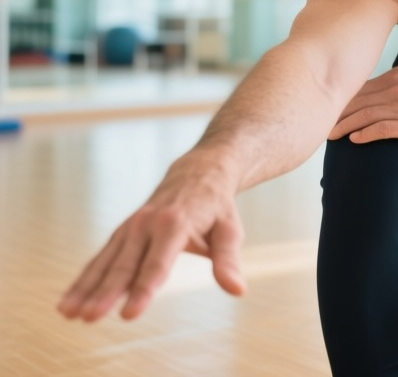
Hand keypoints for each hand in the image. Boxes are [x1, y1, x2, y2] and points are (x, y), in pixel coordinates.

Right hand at [57, 159, 245, 321]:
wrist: (199, 172)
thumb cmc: (217, 207)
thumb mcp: (229, 230)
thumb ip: (228, 260)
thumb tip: (238, 290)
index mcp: (175, 224)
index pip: (157, 264)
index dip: (143, 290)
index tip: (128, 314)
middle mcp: (147, 223)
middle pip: (125, 265)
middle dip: (106, 293)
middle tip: (88, 317)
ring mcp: (131, 226)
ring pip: (106, 261)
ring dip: (86, 287)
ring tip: (68, 313)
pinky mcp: (122, 232)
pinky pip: (101, 258)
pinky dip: (85, 278)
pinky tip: (69, 301)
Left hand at [329, 66, 397, 144]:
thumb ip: (395, 84)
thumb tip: (375, 93)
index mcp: (396, 77)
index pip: (361, 88)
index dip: (342, 100)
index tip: (328, 109)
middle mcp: (396, 89)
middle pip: (358, 101)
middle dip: (338, 114)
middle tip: (321, 125)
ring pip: (365, 115)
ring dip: (345, 126)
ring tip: (332, 135)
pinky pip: (381, 128)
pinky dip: (365, 134)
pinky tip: (354, 140)